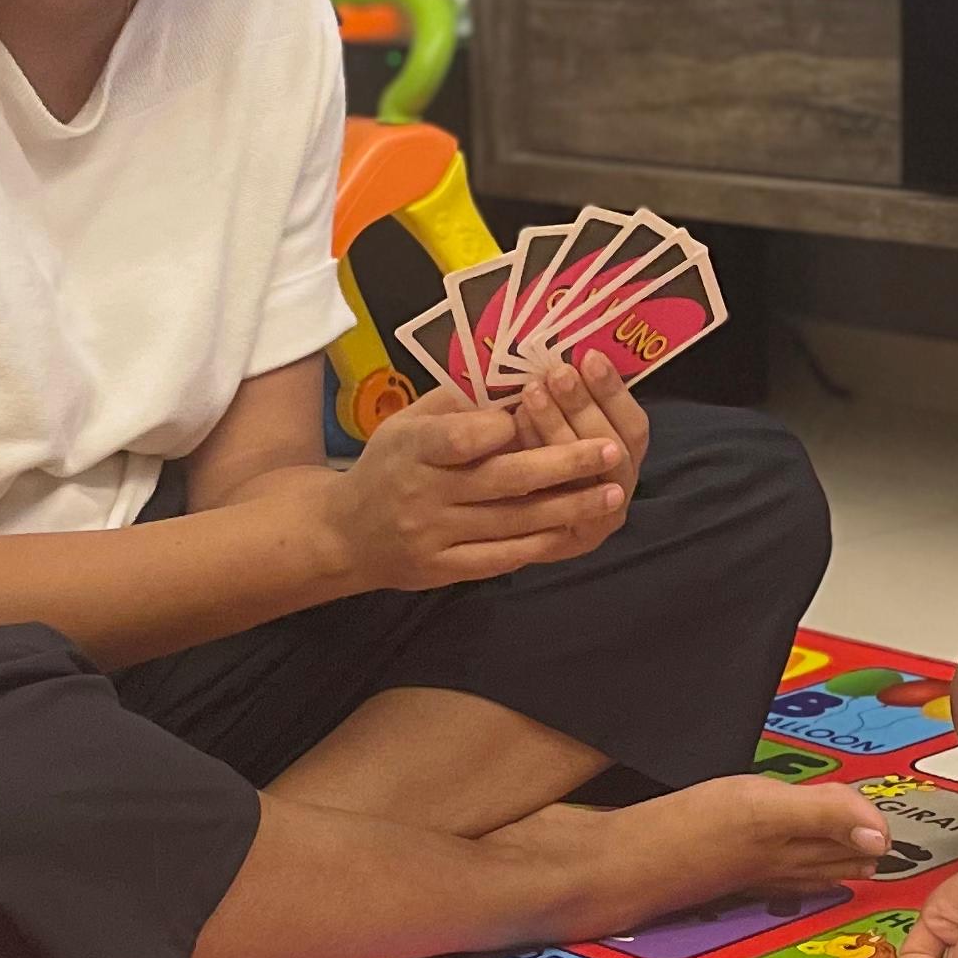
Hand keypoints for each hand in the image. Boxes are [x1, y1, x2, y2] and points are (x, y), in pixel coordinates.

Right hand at [325, 388, 624, 591]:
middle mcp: (424, 493)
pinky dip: (542, 544)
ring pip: (512, 522)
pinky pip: (501, 558)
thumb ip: (457, 407)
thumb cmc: (388, 465)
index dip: (504, 427)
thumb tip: (518, 388)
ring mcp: (435, 536)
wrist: (344, 535)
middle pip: (503, 480)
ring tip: (613, 492)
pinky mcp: (444, 569)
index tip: (536, 407)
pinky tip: (576, 530)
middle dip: (564, 463)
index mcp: (413, 448)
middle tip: (611, 450)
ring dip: (568, 507)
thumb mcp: (406, 423)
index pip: (463, 437)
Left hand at [499, 350, 652, 563]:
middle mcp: (617, 488)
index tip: (589, 356)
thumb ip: (556, 386)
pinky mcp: (566, 543)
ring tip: (530, 395)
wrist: (471, 507)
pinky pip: (560, 506)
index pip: (633, 425)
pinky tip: (515, 437)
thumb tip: (556, 343)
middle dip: (585, 407)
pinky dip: (539, 470)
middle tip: (556, 373)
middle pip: (615, 449)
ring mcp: (596, 519)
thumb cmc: (509, 444)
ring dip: (561, 432)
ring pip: (590, 477)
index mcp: (622, 453)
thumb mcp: (538, 408)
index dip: (614, 391)